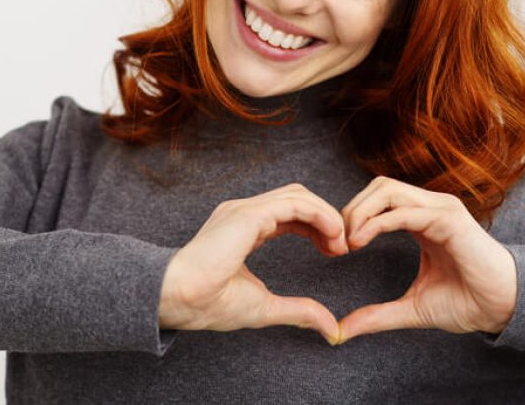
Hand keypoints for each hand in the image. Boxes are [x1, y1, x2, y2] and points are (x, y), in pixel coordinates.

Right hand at [159, 183, 348, 343]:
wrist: (181, 299)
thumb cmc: (209, 303)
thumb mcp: (266, 307)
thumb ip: (299, 311)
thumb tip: (330, 329)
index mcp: (243, 229)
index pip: (289, 214)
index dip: (317, 228)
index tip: (334, 252)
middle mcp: (243, 213)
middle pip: (297, 198)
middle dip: (326, 218)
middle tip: (342, 248)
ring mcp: (244, 210)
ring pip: (298, 196)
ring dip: (326, 215)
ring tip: (340, 243)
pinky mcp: (248, 215)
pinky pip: (295, 204)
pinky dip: (320, 214)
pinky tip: (332, 235)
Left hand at [337, 176, 517, 342]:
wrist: (503, 309)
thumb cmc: (466, 303)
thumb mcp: (411, 309)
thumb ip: (376, 315)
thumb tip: (339, 331)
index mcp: (421, 220)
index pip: (378, 198)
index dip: (353, 217)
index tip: (337, 249)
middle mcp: (430, 207)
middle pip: (379, 186)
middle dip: (351, 209)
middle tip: (337, 242)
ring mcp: (441, 209)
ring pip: (387, 189)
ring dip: (360, 212)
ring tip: (348, 242)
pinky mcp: (449, 219)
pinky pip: (404, 211)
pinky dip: (376, 223)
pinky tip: (361, 241)